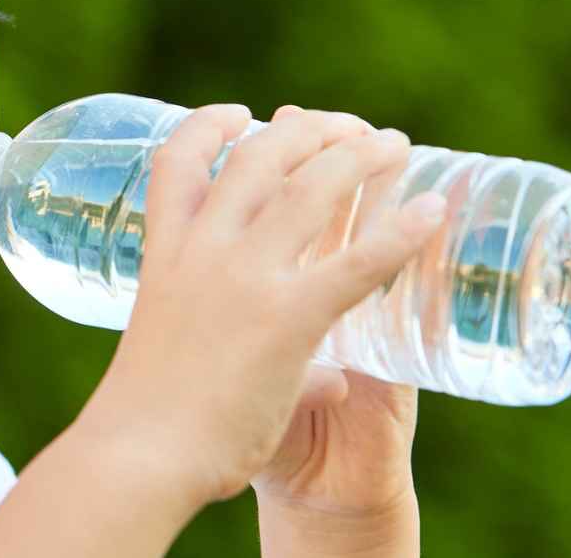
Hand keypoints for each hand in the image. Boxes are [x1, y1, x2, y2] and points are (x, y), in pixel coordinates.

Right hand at [71, 104, 446, 509]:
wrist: (138, 456)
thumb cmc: (146, 420)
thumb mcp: (175, 354)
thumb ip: (255, 359)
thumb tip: (332, 381)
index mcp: (164, 253)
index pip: (178, 162)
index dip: (209, 125)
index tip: (240, 115)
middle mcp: (202, 250)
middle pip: (260, 157)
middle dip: (309, 129)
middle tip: (346, 127)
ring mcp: (245, 279)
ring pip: (311, 189)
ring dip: (359, 156)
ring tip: (394, 144)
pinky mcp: (287, 319)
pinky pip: (358, 263)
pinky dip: (401, 232)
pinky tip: (432, 213)